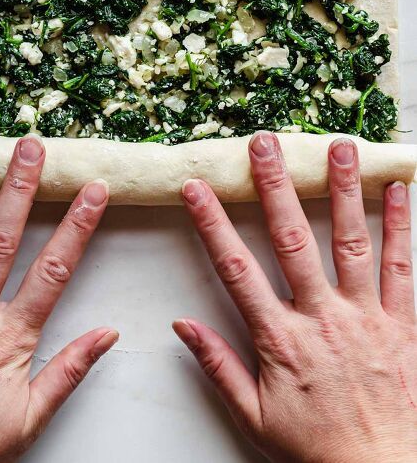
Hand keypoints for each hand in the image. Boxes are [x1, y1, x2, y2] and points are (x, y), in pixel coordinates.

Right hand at [174, 132, 416, 462]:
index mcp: (281, 339)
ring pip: (351, 242)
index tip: (197, 189)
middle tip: (265, 144)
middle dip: (276, 187)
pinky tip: (398, 190)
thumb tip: (181, 325)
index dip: (213, 224)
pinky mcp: (402, 323)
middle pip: (292, 240)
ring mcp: (365, 316)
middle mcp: (322, 317)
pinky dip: (400, 226)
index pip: (236, 269)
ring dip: (343, 190)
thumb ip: (218, 365)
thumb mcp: (254, 415)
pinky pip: (402, 268)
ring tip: (338, 147)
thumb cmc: (315, 446)